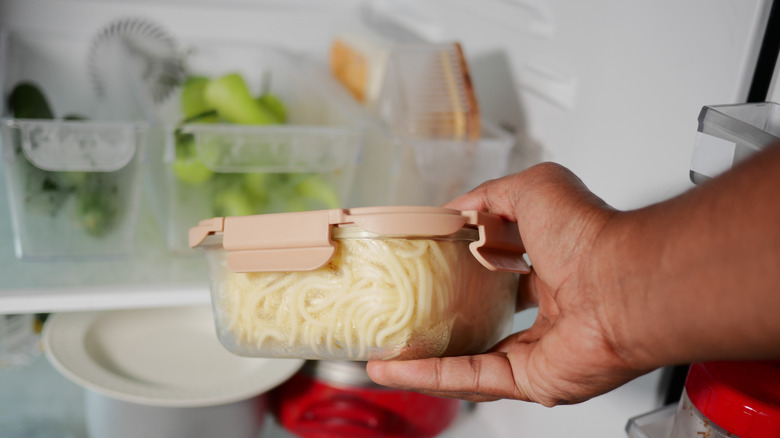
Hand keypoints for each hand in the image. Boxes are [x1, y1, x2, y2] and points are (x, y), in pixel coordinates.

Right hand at [367, 163, 649, 405]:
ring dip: (425, 357)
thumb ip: (490, 195)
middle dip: (446, 321)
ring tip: (385, 351)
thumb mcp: (533, 188)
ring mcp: (539, 352)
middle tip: (405, 313)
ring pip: (470, 359)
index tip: (431, 266)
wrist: (620, 283)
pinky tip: (392, 368)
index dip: (466, 271)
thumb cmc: (590, 234)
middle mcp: (549, 316)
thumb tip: (453, 209)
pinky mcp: (529, 379)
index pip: (503, 275)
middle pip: (486, 323)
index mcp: (554, 271)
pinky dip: (427, 374)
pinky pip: (470, 378)